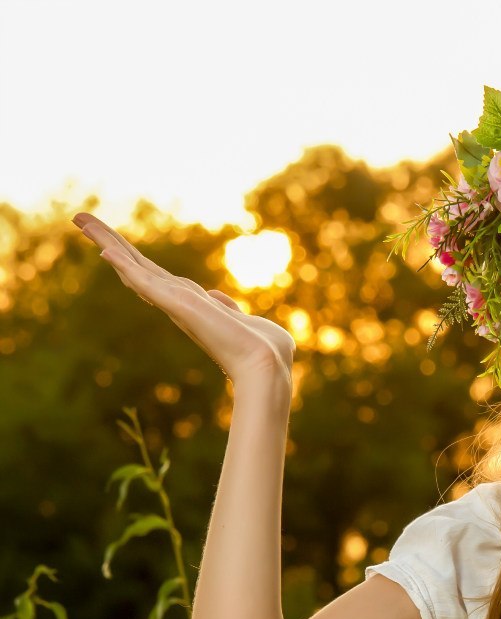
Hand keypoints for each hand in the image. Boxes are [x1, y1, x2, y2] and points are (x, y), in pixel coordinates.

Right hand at [72, 212, 295, 389]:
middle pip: (139, 268)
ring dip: (108, 242)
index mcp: (193, 307)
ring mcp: (175, 305)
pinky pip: (144, 280)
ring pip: (135, 268)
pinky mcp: (176, 305)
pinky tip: (103, 248)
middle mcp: (179, 304)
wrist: (267, 365)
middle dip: (111, 243)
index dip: (137, 262)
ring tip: (82, 220)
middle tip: (82, 220)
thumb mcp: (249, 322)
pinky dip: (124, 264)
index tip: (115, 248)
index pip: (159, 278)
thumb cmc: (267, 350)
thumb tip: (219, 298)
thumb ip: (230, 309)